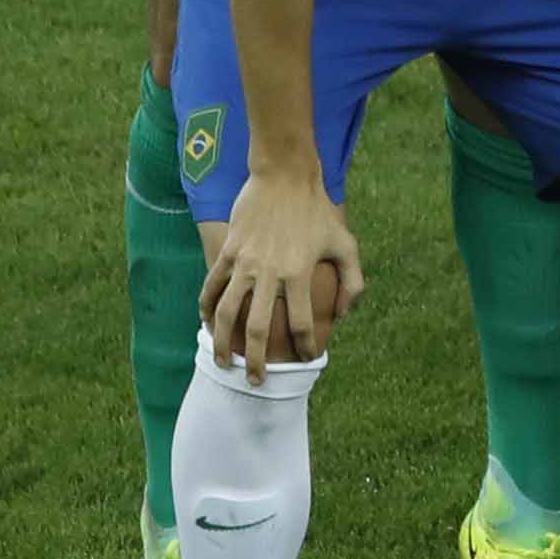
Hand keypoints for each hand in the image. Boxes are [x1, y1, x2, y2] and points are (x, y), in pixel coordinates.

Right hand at [198, 179, 360, 378]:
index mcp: (300, 273)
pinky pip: (211, 286)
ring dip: (223, 342)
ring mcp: (244, 262)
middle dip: (256, 360)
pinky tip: (207, 324)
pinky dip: (206, 308)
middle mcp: (270, 272)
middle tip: (255, 381)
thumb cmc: (319, 211)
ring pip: (226, 312)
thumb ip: (353, 281)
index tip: (307, 358)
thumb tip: (345, 315)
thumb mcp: (347, 244)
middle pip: (257, 328)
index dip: (305, 346)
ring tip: (224, 362)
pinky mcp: (228, 252)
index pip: (301, 323)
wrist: (285, 177)